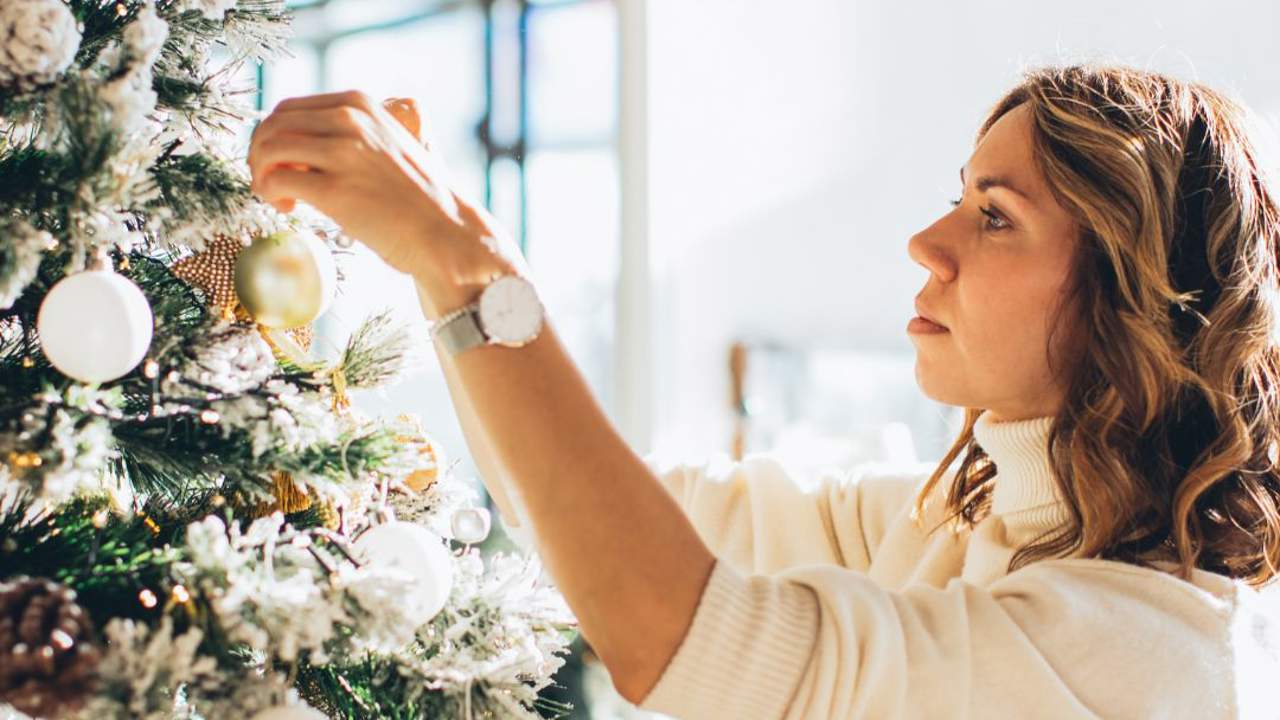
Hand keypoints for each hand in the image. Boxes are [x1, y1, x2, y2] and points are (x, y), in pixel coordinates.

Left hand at [247, 91, 519, 302]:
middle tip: (270, 181)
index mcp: (360, 104)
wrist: (446, 231)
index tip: (281, 162)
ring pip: (268, 148)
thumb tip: (295, 143)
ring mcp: (343, 153)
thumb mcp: (387, 145)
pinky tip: (288, 207)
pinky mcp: (335, 189)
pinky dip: (270, 193)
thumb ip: (350, 134)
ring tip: (279, 197)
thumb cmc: (418, 198)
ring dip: (261, 173)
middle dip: (260, 153)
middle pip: (272, 124)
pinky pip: (276, 179)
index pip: (290, 108)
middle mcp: (350, 120)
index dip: (274, 136)